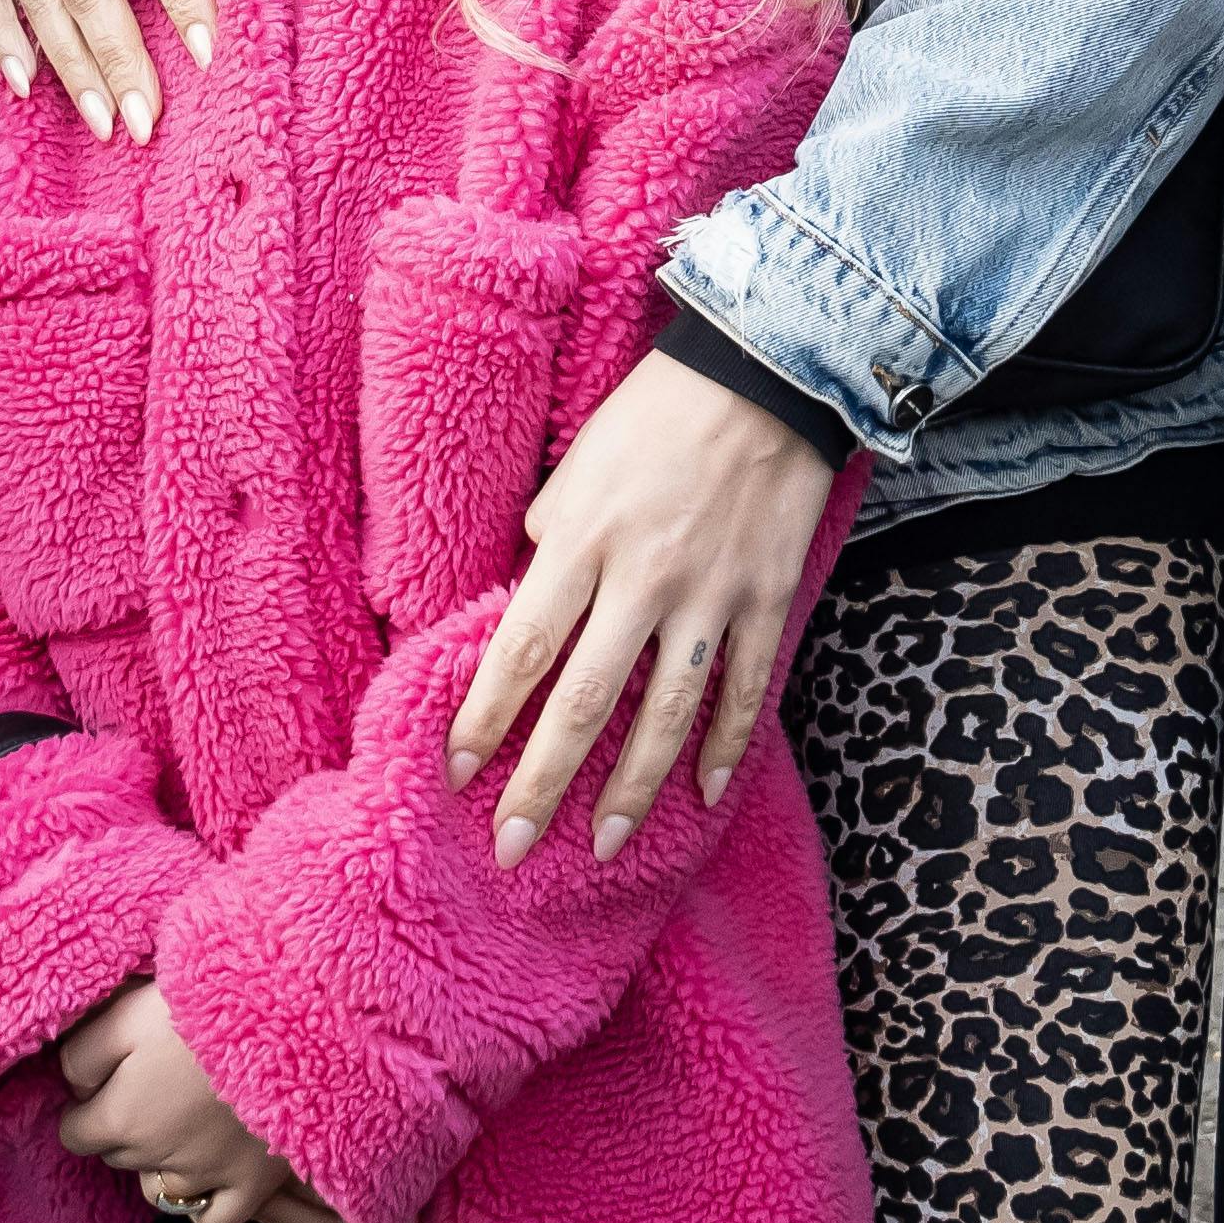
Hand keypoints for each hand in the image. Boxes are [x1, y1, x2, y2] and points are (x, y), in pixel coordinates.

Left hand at [54, 982, 340, 1222]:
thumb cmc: (203, 1006)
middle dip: (124, 1125)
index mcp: (122, 1120)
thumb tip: (72, 1086)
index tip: (106, 1076)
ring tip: (181, 1121)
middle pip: (119, 1156)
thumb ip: (82, 1055)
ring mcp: (208, 1178)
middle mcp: (158, 1160)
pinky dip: (204, 1204)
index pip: (74, 1133)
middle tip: (150, 1082)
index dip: (84, 1104)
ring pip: (160, 1190)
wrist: (288, 1017)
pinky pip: (214, 1220)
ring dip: (160, 1162)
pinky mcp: (254, 1185)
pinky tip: (207, 1175)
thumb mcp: (124, 1013)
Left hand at [446, 353, 827, 862]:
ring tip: (605, 846)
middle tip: (513, 849)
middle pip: (586, 702)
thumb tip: (531, 602)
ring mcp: (711, 594)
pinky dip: (726, 746)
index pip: (523, 649)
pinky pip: (746, 689)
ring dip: (633, 787)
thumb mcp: (577, 461)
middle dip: (544, 784)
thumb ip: (551, 537)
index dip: (486, 718)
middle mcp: (643, 577)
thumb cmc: (653, 413)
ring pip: (666, 713)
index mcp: (582, 538)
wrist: (763, 374)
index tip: (456, 774)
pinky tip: (704, 792)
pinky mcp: (767, 598)